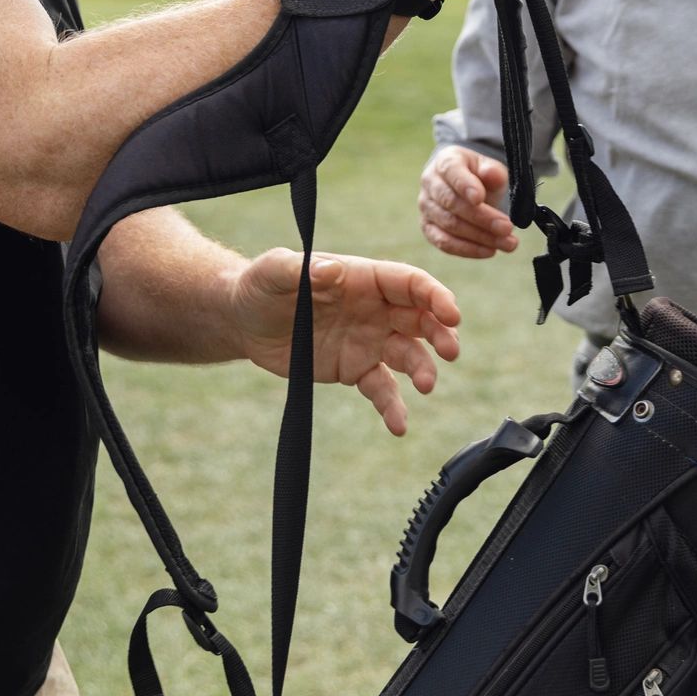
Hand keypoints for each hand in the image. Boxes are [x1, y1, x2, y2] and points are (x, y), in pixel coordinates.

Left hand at [231, 249, 462, 435]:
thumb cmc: (261, 286)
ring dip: (423, 369)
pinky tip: (398, 425)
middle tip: (450, 351)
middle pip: (420, 318)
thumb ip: (302, 270)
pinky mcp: (354, 369)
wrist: (244, 322)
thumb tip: (333, 271)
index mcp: (362, 278)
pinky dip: (393, 407)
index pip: (409, 283)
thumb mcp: (274, 271)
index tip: (452, 314)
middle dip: (440, 332)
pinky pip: (381, 388)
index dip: (434, 296)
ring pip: (408, 354)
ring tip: (426, 386)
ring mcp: (367, 340)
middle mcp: (374, 308)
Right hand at [418, 146, 518, 258]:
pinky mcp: (428, 229)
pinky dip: (468, 249)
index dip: (465, 185)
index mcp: (445, 162)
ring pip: (450, 226)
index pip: (452, 171)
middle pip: (452, 203)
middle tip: (507, 227)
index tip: (480, 198)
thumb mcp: (489, 167)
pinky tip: (489, 251)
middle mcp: (430, 183)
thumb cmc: (478, 175)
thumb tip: (492, 175)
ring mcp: (427, 207)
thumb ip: (492, 170)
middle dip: (482, 218)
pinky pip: (445, 243)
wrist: (463, 186)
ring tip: (507, 243)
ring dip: (480, 237)